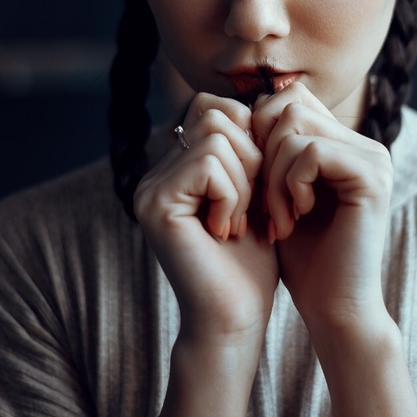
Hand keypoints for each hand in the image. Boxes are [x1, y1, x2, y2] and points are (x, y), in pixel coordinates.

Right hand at [133, 94, 277, 341]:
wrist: (235, 318)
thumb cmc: (252, 264)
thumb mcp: (257, 192)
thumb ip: (250, 148)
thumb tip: (267, 97)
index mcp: (176, 168)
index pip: (216, 107)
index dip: (253, 137)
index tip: (263, 187)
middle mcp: (155, 174)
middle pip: (215, 112)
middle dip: (252, 155)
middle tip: (254, 206)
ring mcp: (150, 188)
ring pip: (215, 134)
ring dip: (245, 179)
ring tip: (240, 222)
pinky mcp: (155, 204)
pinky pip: (207, 161)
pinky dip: (232, 193)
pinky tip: (227, 230)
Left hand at [251, 82, 394, 334]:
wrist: (333, 307)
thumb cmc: (302, 258)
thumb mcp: (277, 194)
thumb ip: (270, 151)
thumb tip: (238, 108)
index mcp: (346, 145)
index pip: (288, 99)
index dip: (258, 136)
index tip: (254, 187)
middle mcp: (365, 145)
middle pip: (288, 105)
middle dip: (262, 155)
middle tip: (264, 207)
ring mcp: (374, 158)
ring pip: (295, 125)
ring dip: (273, 174)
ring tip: (280, 217)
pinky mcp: (372, 177)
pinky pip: (311, 152)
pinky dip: (291, 184)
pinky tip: (297, 218)